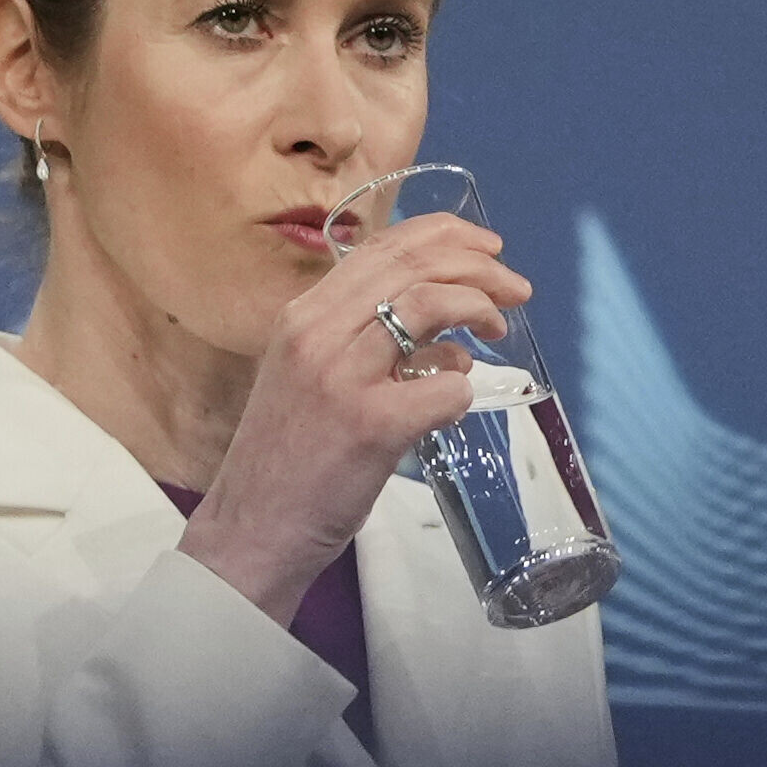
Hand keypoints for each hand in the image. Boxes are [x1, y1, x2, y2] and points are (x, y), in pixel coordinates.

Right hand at [180, 202, 523, 621]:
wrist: (252, 530)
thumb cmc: (287, 458)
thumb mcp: (309, 375)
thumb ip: (360, 339)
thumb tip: (442, 327)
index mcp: (302, 316)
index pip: (381, 248)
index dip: (443, 236)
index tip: (484, 247)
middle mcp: (317, 333)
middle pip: (412, 266)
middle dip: (478, 266)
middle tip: (515, 288)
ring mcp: (343, 377)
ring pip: (429, 306)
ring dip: (479, 307)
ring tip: (499, 328)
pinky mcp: (372, 426)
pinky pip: (444, 388)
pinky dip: (462, 390)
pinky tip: (454, 403)